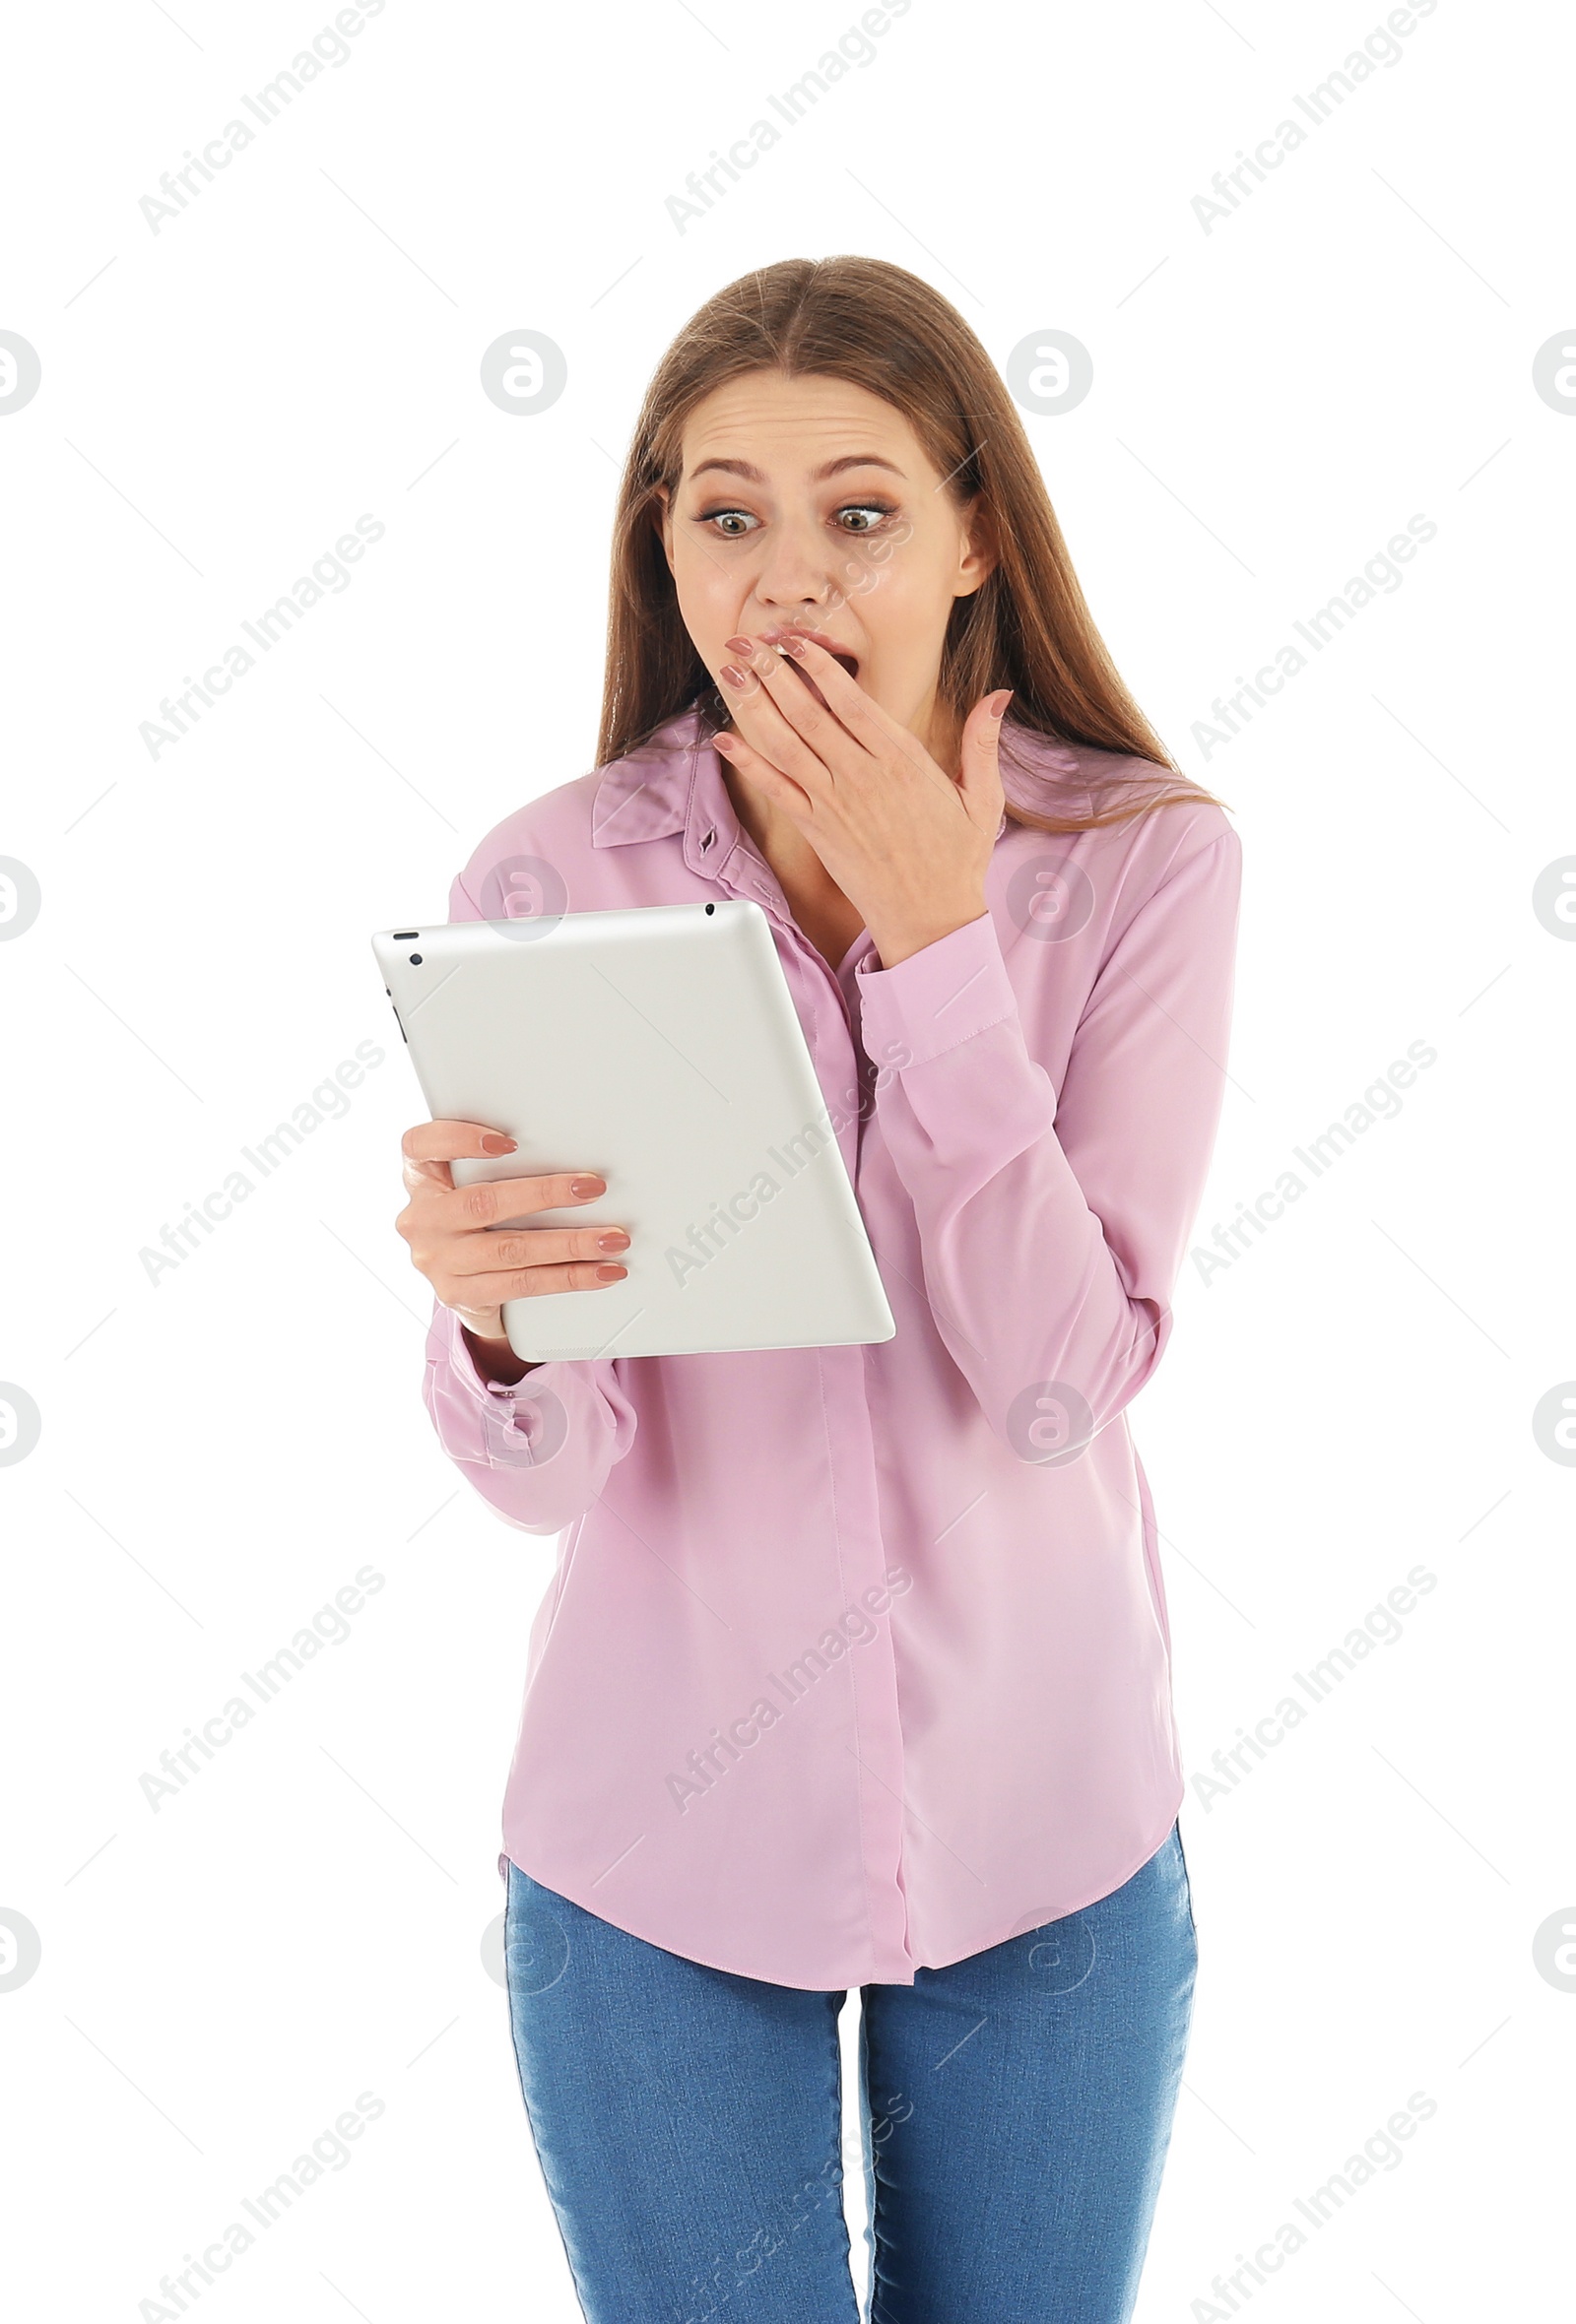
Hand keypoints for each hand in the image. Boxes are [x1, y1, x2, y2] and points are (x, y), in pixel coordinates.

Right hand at [394, 1120, 629, 1342]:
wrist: (464, 1289)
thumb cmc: (476, 1222)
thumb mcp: (469, 1187)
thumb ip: (496, 1168)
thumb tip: (571, 1160)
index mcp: (420, 1179)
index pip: (420, 1146)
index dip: (458, 1139)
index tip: (508, 1142)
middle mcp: (421, 1219)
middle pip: (482, 1202)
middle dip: (544, 1194)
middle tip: (591, 1187)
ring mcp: (437, 1261)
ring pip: (510, 1249)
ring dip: (570, 1243)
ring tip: (610, 1238)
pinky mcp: (460, 1295)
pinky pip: (522, 1284)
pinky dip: (568, 1277)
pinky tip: (600, 1272)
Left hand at [712, 630, 1011, 967]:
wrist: (930, 920)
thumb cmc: (957, 860)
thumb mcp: (983, 798)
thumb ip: (983, 743)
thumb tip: (1000, 695)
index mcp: (902, 760)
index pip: (850, 700)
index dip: (816, 665)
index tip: (794, 638)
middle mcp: (862, 777)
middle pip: (808, 713)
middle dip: (773, 671)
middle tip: (746, 639)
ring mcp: (834, 804)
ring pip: (785, 744)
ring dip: (755, 704)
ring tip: (731, 670)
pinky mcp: (816, 831)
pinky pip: (775, 789)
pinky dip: (748, 762)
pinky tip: (724, 738)